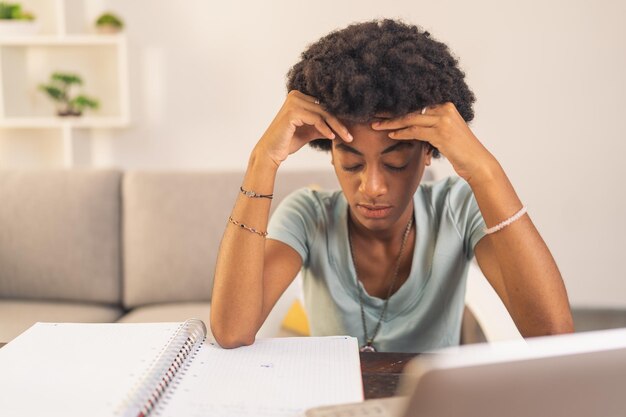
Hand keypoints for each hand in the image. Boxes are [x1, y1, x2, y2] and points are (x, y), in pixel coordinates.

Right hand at [255, 90, 352, 166]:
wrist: (271, 152)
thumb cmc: (288, 141)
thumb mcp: (309, 131)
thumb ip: (322, 125)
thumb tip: (341, 125)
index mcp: (299, 96)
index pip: (324, 106)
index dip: (337, 117)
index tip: (349, 129)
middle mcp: (295, 95)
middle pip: (325, 109)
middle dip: (340, 123)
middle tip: (351, 136)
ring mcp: (293, 102)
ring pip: (323, 114)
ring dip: (336, 127)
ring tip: (346, 138)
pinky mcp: (292, 111)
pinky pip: (316, 119)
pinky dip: (325, 129)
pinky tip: (332, 137)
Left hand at [371, 102, 496, 182]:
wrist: (477, 163)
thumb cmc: (461, 151)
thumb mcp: (445, 133)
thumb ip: (431, 125)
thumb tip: (409, 125)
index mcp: (446, 105)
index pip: (417, 103)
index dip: (399, 107)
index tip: (383, 109)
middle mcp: (445, 108)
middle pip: (411, 109)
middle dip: (391, 113)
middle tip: (373, 115)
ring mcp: (443, 120)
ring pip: (410, 119)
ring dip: (391, 124)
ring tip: (376, 126)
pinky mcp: (441, 132)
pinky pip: (415, 131)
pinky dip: (401, 133)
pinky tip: (391, 135)